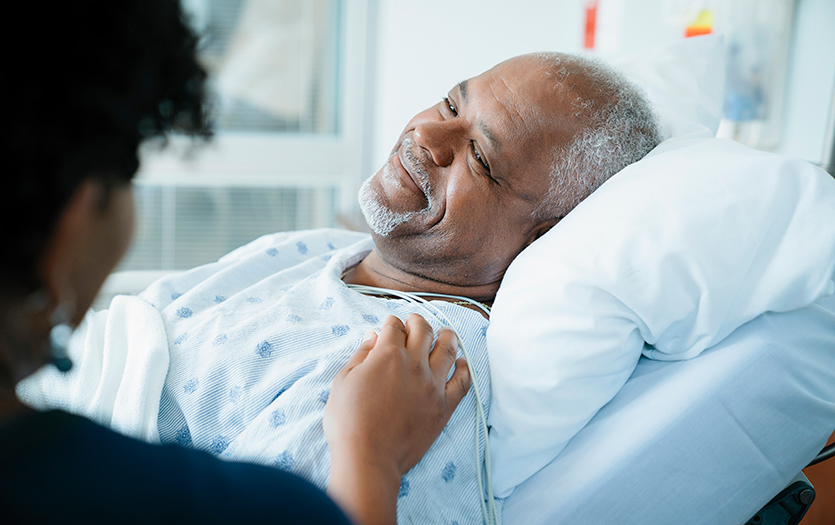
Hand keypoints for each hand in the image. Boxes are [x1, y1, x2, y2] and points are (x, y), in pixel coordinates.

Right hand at [323, 313, 470, 524]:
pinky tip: (462, 362)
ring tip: (445, 332)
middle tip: (415, 320)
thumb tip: (373, 336)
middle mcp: (414, 364)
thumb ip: (361, 355)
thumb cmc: (349, 421)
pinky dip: (464, 368)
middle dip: (418, 321)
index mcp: (387, 355)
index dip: (391, 322)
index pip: (394, 327)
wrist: (369, 458)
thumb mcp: (343, 382)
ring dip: (446, 336)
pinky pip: (462, 382)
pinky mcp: (444, 406)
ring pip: (447, 349)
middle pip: (423, 331)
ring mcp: (433, 384)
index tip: (390, 324)